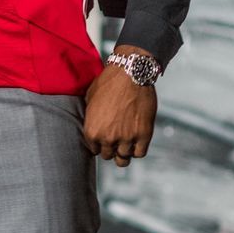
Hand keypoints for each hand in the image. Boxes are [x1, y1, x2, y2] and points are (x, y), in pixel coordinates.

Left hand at [83, 45, 157, 166]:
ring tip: (127, 141)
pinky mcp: (144, 135)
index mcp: (91, 131)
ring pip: (124, 159)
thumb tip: (91, 125)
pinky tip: (137, 141)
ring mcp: (127, 138)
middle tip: (116, 138)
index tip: (105, 139)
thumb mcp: (89, 99)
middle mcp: (107, 138)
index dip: (100, 145)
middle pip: (108, 156)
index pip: (94, 150)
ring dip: (125, 151)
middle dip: (111, 148)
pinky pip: (140, 153)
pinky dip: (138, 149)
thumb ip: (90, 117)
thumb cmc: (108, 82)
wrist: (130, 73)